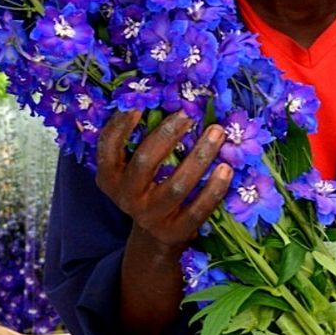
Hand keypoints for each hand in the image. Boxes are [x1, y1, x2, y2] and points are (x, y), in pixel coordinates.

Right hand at [96, 109, 232, 253]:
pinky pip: (197, 209)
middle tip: (189, 114)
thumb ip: (143, 140)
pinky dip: (214, 188)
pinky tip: (227, 169)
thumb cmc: (149, 188)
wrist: (156, 235)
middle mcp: (126, 197)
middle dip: (168, 134)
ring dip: (199, 157)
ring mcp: (150, 216)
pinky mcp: (175, 231)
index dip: (121, 125)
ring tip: (217, 133)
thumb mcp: (134, 168)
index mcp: (110, 177)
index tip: (139, 105)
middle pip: (145, 161)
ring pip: (176, 186)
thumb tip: (168, 99)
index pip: (108, 147)